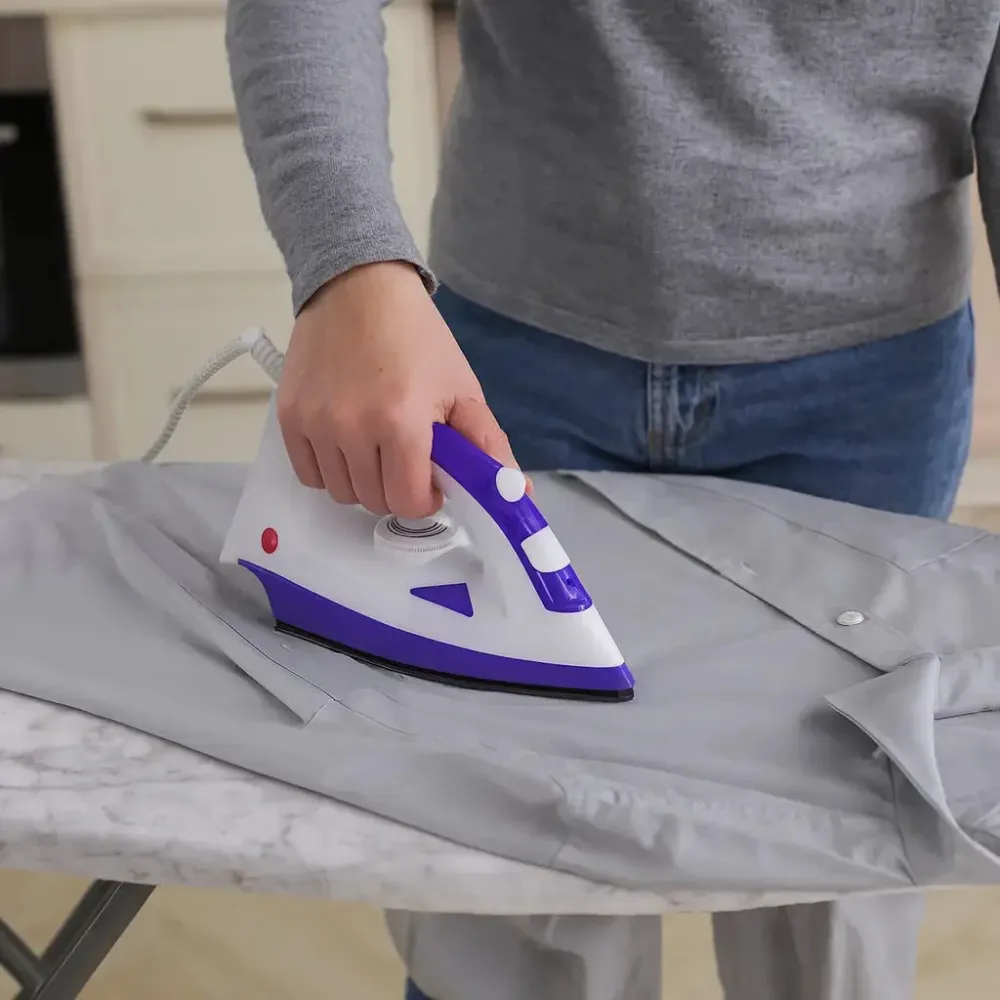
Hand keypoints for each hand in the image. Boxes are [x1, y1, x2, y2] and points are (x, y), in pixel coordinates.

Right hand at [276, 261, 523, 517]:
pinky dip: (330, 470)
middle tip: (407, 458)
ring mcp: (316, 423)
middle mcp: (352, 428)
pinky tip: (348, 444)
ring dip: (363, 482)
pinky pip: (309, 474)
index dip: (427, 498)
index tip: (432, 480)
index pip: (409, 502)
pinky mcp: (289, 416)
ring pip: (341, 493)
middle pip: (375, 502)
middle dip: (397, 489)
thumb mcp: (462, 390)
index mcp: (401, 422)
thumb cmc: (417, 338)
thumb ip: (488, 447)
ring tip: (377, 447)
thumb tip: (518, 495)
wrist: (359, 289)